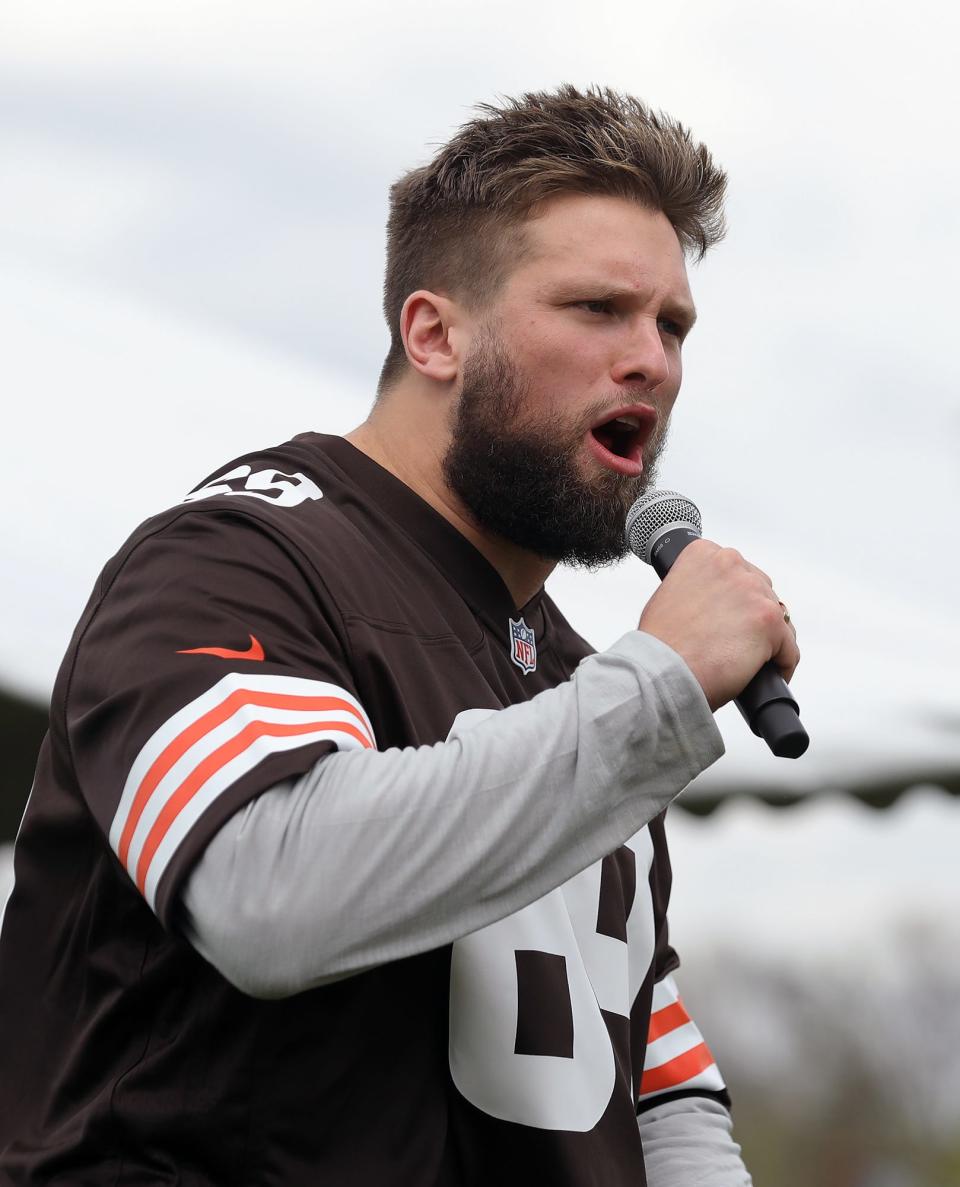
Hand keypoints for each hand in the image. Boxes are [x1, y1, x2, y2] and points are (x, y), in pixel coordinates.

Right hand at [637, 539, 799, 711]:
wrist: (661, 673)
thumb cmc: (660, 644)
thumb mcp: (669, 594)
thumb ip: (696, 586)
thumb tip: (713, 599)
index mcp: (704, 553)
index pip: (738, 573)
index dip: (736, 602)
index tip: (729, 620)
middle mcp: (731, 564)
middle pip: (762, 593)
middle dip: (753, 619)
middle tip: (736, 644)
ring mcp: (753, 592)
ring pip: (779, 621)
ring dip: (768, 642)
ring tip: (750, 663)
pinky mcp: (770, 622)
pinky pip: (789, 649)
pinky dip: (781, 665)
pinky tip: (767, 676)